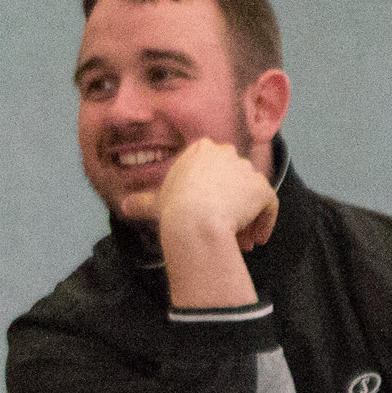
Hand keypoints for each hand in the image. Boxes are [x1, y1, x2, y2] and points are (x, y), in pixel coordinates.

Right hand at [125, 139, 276, 253]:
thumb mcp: (154, 203)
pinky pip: (269, 207)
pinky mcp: (262, 188)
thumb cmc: (172, 210)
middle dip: (232, 206)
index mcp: (201, 150)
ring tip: (240, 242)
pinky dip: (265, 223)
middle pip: (234, 181)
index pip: (213, 168)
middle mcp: (227, 153)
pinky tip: (256, 240)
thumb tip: (123, 206)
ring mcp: (247, 170)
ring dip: (247, 219)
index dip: (213, 193)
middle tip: (224, 231)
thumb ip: (142, 202)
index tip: (208, 213)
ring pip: (251, 196)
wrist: (194, 221)